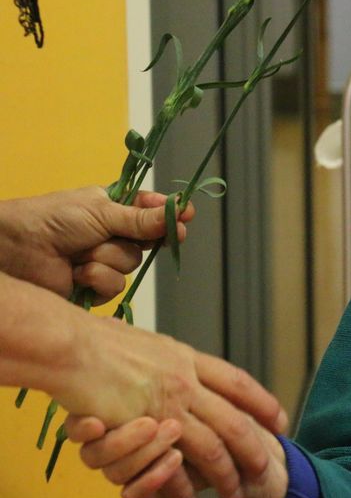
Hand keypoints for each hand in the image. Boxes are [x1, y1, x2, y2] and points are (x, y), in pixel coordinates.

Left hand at [0, 186, 194, 300]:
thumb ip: (141, 219)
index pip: (151, 211)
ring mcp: (102, 261)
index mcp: (112, 209)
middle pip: (147, 241)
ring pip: (131, 265)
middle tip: (127, 234)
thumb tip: (180, 212)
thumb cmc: (51, 220)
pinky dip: (97, 280)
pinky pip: (115, 287)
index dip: (168, 214)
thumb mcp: (100, 212)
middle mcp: (111, 235)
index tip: (186, 214)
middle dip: (134, 239)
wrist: (13, 251)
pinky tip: (77, 274)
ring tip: (80, 255)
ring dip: (107, 260)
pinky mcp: (93, 288)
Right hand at [53, 316, 287, 497]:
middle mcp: (186, 379)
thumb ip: (164, 359)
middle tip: (268, 468)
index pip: (237, 382)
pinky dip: (184, 484)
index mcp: (187, 358)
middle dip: (254, 447)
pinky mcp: (147, 424)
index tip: (280, 419)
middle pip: (234, 418)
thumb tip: (175, 359)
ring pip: (213, 444)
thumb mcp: (144, 343)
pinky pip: (176, 460)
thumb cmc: (95, 342)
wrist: (70, 345)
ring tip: (237, 494)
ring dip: (226, 473)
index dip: (262, 402)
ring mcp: (170, 402)